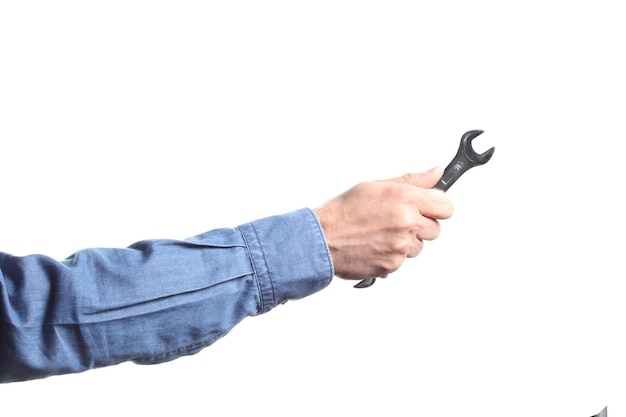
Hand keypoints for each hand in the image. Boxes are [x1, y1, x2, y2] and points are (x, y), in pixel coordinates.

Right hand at [314, 167, 453, 279]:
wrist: (322, 238)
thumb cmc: (343, 211)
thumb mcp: (376, 186)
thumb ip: (412, 181)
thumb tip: (435, 173)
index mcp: (405, 199)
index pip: (446, 207)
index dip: (437, 207)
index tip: (429, 207)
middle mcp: (407, 222)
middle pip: (435, 229)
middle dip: (421, 225)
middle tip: (397, 220)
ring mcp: (401, 246)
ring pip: (419, 246)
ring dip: (406, 241)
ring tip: (381, 232)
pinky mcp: (393, 264)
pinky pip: (403, 260)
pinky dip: (392, 255)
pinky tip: (375, 244)